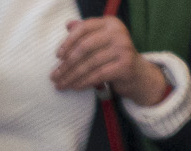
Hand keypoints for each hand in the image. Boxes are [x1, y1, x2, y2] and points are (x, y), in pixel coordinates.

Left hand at [51, 16, 165, 101]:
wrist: (136, 74)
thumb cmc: (112, 57)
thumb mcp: (100, 42)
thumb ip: (85, 33)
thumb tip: (68, 24)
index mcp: (110, 23)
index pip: (84, 28)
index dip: (68, 42)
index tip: (57, 57)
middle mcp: (118, 32)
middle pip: (84, 47)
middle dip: (66, 64)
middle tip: (54, 76)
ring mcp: (123, 48)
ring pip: (89, 64)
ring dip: (72, 76)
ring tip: (61, 84)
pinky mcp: (125, 65)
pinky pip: (98, 75)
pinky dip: (83, 82)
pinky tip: (75, 87)